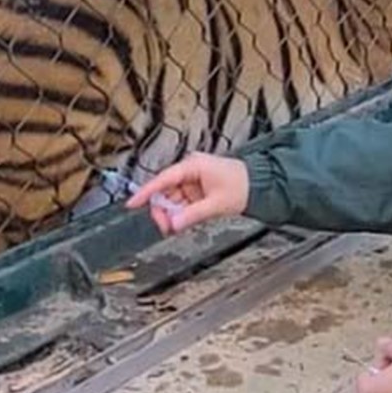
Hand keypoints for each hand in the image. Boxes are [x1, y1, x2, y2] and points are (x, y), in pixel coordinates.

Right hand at [124, 152, 249, 235]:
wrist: (259, 184)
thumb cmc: (242, 185)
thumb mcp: (216, 204)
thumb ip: (192, 215)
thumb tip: (173, 224)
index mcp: (193, 166)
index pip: (163, 179)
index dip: (145, 192)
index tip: (132, 204)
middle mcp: (190, 170)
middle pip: (165, 191)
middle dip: (162, 210)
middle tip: (166, 227)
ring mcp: (193, 180)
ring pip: (172, 199)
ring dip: (171, 214)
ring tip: (175, 227)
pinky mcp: (197, 189)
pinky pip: (181, 202)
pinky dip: (180, 213)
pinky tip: (182, 221)